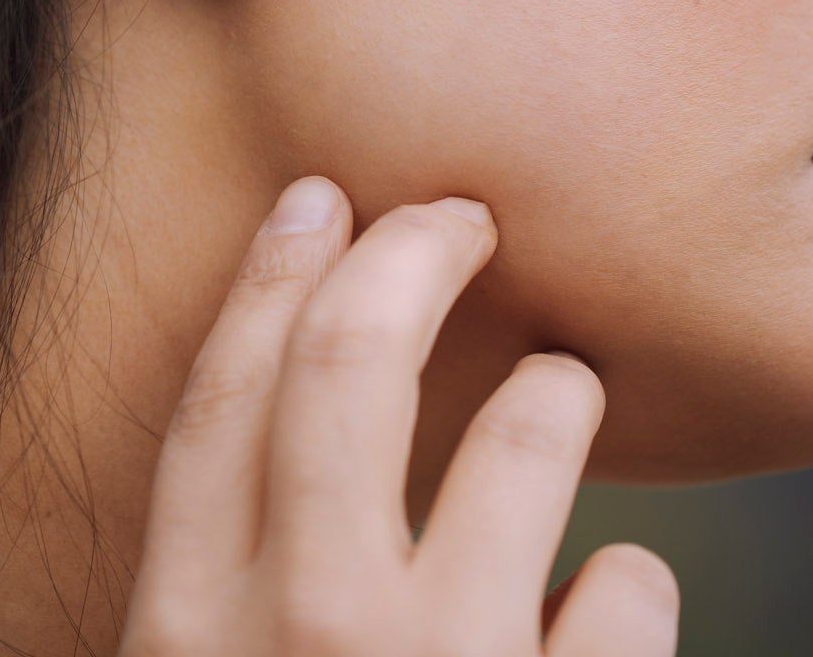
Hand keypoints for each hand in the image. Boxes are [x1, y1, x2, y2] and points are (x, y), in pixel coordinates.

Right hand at [118, 175, 678, 655]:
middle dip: (415, 253)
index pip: (221, 400)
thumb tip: (299, 457)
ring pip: (524, 432)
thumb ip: (231, 596)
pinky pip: (628, 583)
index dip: (271, 279)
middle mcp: (305, 631)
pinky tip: (599, 610)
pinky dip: (624, 585)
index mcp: (185, 633)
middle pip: (351, 357)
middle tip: (464, 218)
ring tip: (561, 390)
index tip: (318, 200)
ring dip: (554, 390)